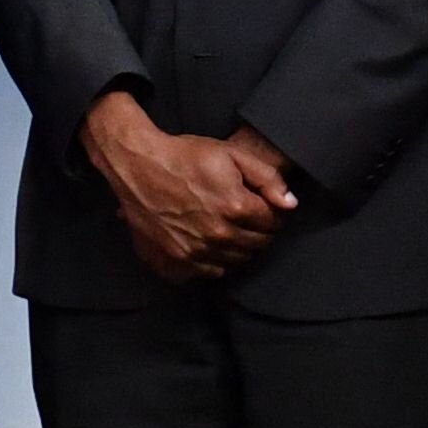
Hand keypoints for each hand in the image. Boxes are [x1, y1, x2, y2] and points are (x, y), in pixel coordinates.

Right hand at [83, 91, 290, 283]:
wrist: (137, 166)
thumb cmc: (184, 156)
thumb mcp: (231, 154)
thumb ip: (268, 178)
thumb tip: (290, 204)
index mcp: (235, 207)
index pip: (272, 223)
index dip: (271, 214)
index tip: (262, 208)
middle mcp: (217, 235)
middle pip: (256, 245)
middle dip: (258, 232)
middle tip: (245, 218)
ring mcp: (195, 252)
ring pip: (235, 261)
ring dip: (238, 248)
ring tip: (227, 229)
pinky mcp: (176, 262)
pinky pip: (209, 273)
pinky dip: (213, 262)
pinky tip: (207, 244)